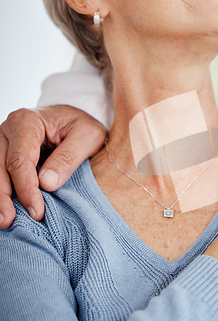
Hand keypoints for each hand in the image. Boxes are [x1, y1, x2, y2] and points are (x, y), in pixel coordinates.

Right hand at [0, 105, 105, 227]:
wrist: (75, 118)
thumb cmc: (82, 126)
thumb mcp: (88, 136)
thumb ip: (68, 157)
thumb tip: (46, 183)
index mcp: (27, 122)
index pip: (20, 160)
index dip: (26, 187)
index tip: (36, 211)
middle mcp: (8, 130)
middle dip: (3, 197)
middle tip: (8, 221)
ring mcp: (2, 142)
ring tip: (4, 221)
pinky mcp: (4, 153)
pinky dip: (2, 191)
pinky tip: (5, 209)